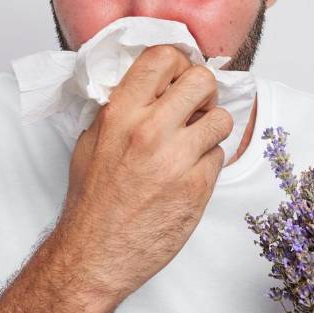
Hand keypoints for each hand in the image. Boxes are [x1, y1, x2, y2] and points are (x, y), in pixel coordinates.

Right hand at [53, 43, 233, 301]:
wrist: (95, 255)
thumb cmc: (92, 201)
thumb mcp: (91, 142)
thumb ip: (120, 109)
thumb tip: (149, 83)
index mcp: (120, 113)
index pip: (162, 58)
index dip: (179, 62)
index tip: (180, 75)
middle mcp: (149, 130)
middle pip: (202, 81)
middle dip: (204, 93)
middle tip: (196, 108)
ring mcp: (177, 159)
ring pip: (221, 119)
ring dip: (211, 129)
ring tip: (193, 145)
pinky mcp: (197, 187)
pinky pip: (220, 156)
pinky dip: (208, 163)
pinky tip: (187, 176)